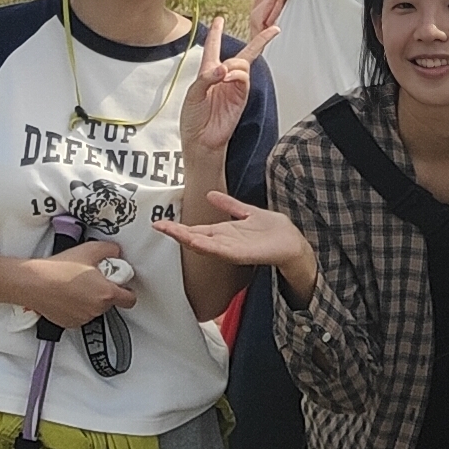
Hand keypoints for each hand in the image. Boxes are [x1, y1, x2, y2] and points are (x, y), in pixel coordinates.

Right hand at [27, 254, 139, 328]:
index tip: (121, 284)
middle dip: (105, 292)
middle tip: (93, 279)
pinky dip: (77, 308)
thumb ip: (110, 250)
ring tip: (77, 285)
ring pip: (94, 309)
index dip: (128, 291)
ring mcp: (83, 318)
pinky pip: (80, 315)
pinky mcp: (70, 323)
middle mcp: (97, 309)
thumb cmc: (59, 269)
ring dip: (91, 300)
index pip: (130, 300)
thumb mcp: (90, 249)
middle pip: (110, 302)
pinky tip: (68, 295)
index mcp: (106, 293)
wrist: (34, 282)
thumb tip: (116, 252)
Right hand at [155, 193, 316, 291]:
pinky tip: (197, 242)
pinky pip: (222, 251)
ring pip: (205, 245)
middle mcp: (224, 242)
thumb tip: (210, 194)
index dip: (178, 227)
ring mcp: (232, 249)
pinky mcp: (242, 254)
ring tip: (172, 232)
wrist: (291, 243)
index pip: (196, 229)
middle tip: (158, 226)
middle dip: (176, 233)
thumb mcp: (247, 212)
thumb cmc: (272, 231)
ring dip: (188, 239)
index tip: (160, 222)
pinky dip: (209, 246)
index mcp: (224, 232)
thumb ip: (229, 204)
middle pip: (195, 237)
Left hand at [179, 23, 258, 161]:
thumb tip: (224, 69)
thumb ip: (206, 78)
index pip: (214, 48)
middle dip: (260, 41)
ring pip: (243, 64)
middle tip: (274, 30)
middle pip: (244, 54)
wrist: (201, 140)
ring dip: (234, 65)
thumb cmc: (193, 119)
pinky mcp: (241, 97)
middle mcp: (224, 77)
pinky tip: (228, 78)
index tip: (220, 19)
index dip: (216, 32)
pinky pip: (244, 78)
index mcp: (208, 73)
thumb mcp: (193, 94)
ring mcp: (235, 87)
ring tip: (223, 77)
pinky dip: (237, 74)